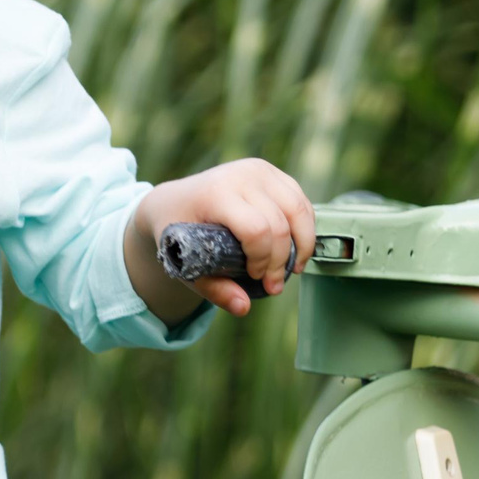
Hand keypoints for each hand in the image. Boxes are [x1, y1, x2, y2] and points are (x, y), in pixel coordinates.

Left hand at [128, 158, 315, 320]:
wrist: (173, 198)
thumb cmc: (178, 232)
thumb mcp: (185, 262)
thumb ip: (213, 288)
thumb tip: (243, 308)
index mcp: (215, 194)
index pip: (256, 229)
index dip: (263, 259)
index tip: (255, 278)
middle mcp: (239, 176)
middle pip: (279, 224)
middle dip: (281, 260)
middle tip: (274, 284)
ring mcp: (257, 170)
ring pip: (298, 210)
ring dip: (303, 244)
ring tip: (293, 269)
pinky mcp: (270, 171)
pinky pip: (300, 201)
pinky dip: (305, 227)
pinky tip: (296, 249)